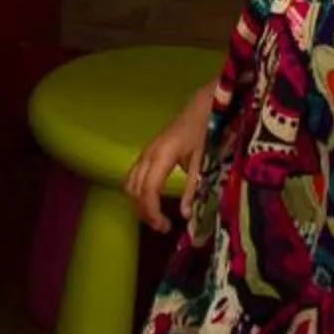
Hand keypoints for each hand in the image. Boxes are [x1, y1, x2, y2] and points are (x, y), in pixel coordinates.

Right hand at [123, 86, 211, 233]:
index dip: (153, 212)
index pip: (148, 190)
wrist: (200, 106)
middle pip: (135, 190)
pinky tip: (152, 201)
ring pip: (130, 184)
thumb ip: (192, 188)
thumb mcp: (202, 161)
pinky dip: (138, 192)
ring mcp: (144, 152)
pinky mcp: (146, 152)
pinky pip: (133, 176)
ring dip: (139, 203)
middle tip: (163, 227)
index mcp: (161, 156)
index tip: (165, 227)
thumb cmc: (204, 130)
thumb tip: (186, 215)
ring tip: (157, 217)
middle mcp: (147, 154)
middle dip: (145, 212)